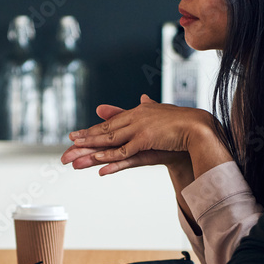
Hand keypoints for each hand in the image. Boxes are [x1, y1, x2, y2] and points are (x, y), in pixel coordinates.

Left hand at [62, 95, 215, 174]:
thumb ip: (148, 106)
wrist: (198, 126)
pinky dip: (112, 160)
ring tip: (74, 160)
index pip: (108, 125)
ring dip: (91, 153)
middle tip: (65, 150)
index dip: (90, 132)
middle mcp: (133, 120)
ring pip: (110, 143)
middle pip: (103, 133)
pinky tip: (100, 166)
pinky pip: (126, 153)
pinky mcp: (147, 142)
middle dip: (83, 143)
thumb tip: (141, 97)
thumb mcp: (159, 112)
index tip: (74, 137)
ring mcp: (139, 131)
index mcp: (135, 114)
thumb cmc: (180, 121)